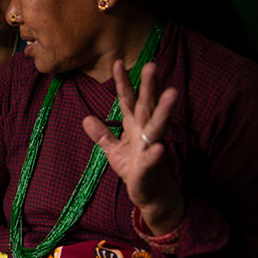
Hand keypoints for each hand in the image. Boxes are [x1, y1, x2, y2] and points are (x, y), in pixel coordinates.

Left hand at [82, 61, 184, 233]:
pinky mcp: (150, 169)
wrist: (150, 195)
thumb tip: (86, 118)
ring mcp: (150, 149)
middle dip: (149, 87)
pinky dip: (155, 153)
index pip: (128, 100)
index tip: (118, 62)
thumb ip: (102, 134)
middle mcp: (145, 133)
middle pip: (147, 106)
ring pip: (158, 127)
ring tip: (172, 92)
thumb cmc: (135, 170)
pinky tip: (158, 147)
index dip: (124, 83)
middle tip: (152, 65)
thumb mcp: (114, 151)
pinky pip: (153, 160)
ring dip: (164, 110)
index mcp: (135, 127)